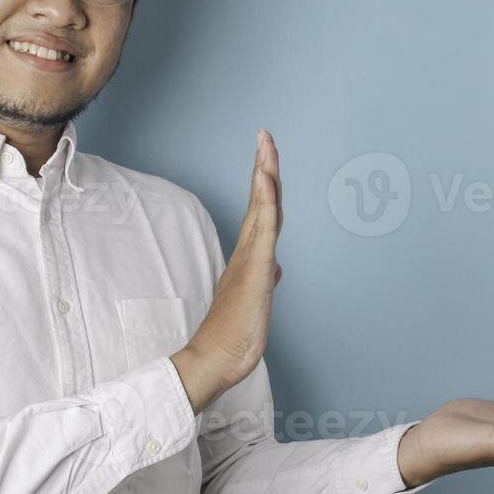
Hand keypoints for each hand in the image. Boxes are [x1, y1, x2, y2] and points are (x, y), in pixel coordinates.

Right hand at [171, 129, 281, 413]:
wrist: (217, 357)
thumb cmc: (234, 333)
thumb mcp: (258, 300)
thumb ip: (265, 279)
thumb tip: (276, 268)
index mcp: (250, 256)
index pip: (262, 211)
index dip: (265, 182)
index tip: (265, 155)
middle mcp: (249, 251)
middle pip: (261, 200)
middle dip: (264, 166)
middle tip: (264, 136)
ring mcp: (251, 258)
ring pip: (262, 208)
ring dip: (265, 175)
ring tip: (265, 146)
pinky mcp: (255, 269)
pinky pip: (264, 229)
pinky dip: (266, 202)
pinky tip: (265, 180)